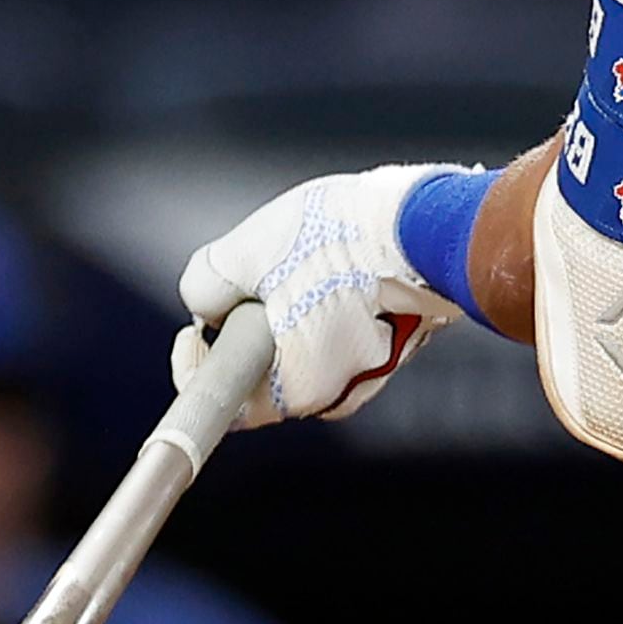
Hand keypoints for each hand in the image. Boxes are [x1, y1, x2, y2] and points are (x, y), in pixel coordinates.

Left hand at [174, 165, 469, 426]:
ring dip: (293, 311)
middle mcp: (341, 391)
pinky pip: (347, 333)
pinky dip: (333, 305)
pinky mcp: (401, 341)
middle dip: (252, 327)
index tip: (194, 329)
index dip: (196, 363)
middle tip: (255, 278)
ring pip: (308, 349)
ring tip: (302, 259)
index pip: (225, 404)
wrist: (428, 219)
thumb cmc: (341, 238)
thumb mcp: (244, 250)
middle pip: (269, 372)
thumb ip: (205, 284)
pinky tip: (339, 263)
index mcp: (297, 386)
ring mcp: (377, 369)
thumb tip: (205, 302)